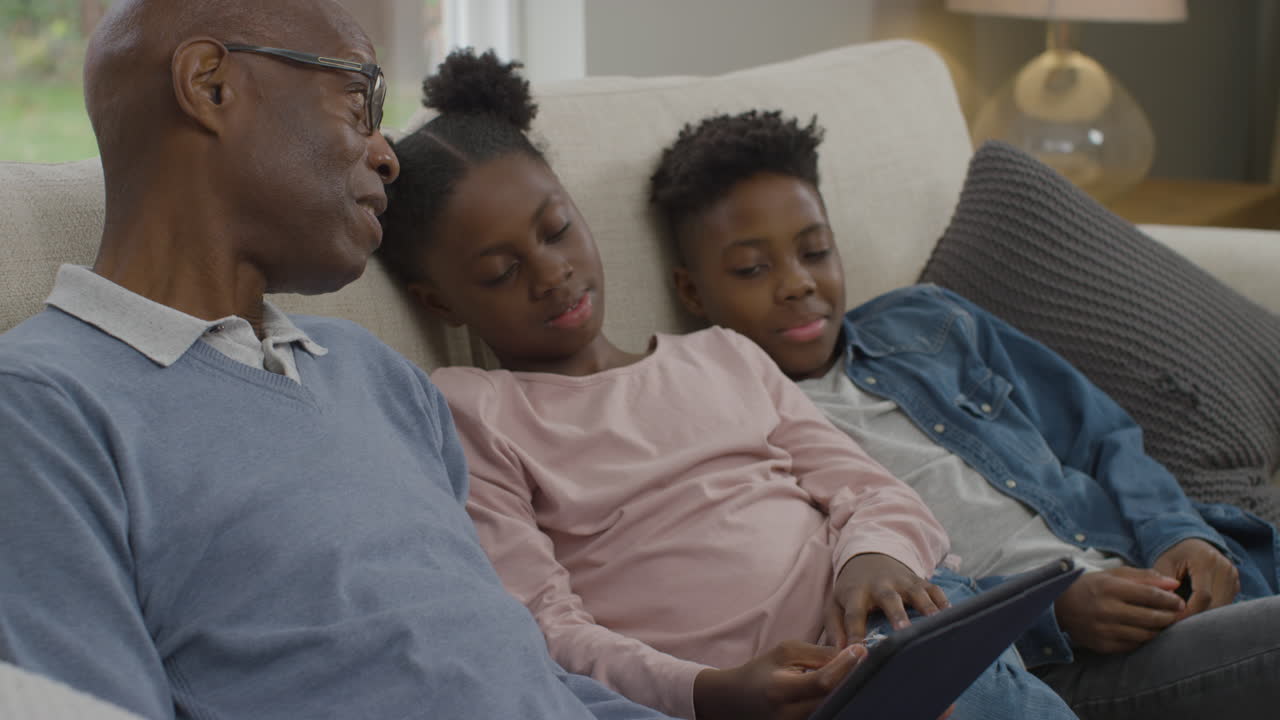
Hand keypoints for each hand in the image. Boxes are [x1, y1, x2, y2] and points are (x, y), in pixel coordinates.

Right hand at [692, 641, 865, 719]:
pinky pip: (826, 715)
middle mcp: (789, 715)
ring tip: (852, 674)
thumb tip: (849, 655)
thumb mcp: (784, 653)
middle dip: (851, 680)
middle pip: (833, 701)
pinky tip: (841, 688)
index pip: (822, 682)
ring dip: (845, 692)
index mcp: (781, 691)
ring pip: (833, 710)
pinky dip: (836, 701)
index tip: (861, 649)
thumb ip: (816, 654)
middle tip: (863, 662)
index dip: (845, 666)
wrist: (736, 701)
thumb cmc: (761, 672)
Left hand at [825, 553, 948, 646]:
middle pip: (888, 598)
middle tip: (903, 631)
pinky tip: (951, 617)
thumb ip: (835, 628)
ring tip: (935, 624)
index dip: (855, 633)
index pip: (854, 614)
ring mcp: (902, 581)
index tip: (859, 652)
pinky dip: (943, 602)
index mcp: (856, 593)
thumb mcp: (835, 604)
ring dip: (926, 607)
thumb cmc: (852, 590)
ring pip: (916, 592)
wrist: (869, 557)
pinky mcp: (920, 580)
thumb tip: (839, 654)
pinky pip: (934, 589)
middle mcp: (881, 585)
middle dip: (897, 614)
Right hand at [1054, 567, 1183, 652]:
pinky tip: (1146, 631)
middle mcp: (1106, 609)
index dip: (1170, 599)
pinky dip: (1143, 639)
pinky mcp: (1102, 645)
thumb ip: (1144, 577)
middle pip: (1151, 617)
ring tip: (1164, 623)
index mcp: (1109, 588)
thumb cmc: (1091, 586)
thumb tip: (1174, 584)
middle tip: (1177, 614)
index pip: (1150, 595)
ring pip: (1145, 634)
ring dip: (1159, 629)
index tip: (1179, 601)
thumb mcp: (1113, 575)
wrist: (1058, 606)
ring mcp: (1104, 629)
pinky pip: (1133, 645)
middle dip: (1170, 616)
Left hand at [1153, 538, 1238, 618]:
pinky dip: (1214, 611)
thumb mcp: (1163, 565)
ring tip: (1188, 621)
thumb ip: (1164, 586)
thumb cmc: (1173, 554)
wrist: (1189, 541)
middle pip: (1217, 603)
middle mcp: (1224, 567)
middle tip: (1180, 626)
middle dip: (1198, 617)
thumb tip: (1168, 610)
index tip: (1176, 621)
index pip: (1203, 596)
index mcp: (1205, 560)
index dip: (1190, 612)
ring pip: (1224, 606)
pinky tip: (1198, 613)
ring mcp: (1233, 574)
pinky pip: (1227, 602)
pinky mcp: (1236, 582)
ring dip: (1207, 616)